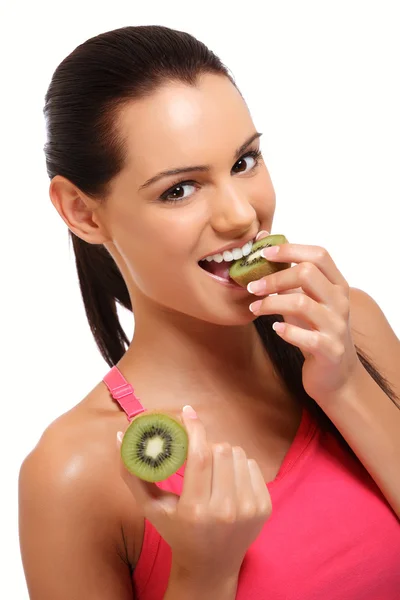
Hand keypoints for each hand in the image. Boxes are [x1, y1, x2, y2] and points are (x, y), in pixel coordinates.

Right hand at [117, 406, 271, 580]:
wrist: (210, 566)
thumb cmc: (176, 531)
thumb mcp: (151, 507)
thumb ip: (133, 473)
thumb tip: (121, 436)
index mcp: (195, 510)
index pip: (200, 455)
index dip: (194, 428)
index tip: (188, 412)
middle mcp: (224, 510)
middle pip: (221, 450)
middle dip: (207, 445)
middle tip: (198, 454)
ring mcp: (248, 510)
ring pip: (238, 455)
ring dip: (224, 454)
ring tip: (212, 470)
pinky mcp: (263, 508)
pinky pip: (252, 466)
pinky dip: (239, 466)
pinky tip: (228, 481)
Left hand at [248, 235, 359, 403]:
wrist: (335, 374)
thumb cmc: (314, 330)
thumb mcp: (304, 299)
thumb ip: (288, 274)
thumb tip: (261, 240)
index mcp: (337, 284)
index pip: (318, 255)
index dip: (289, 249)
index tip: (262, 253)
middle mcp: (340, 302)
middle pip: (307, 273)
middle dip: (273, 277)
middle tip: (251, 286)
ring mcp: (337, 326)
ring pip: (302, 303)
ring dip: (271, 303)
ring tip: (254, 308)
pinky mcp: (330, 350)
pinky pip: (307, 337)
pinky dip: (286, 331)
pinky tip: (275, 329)